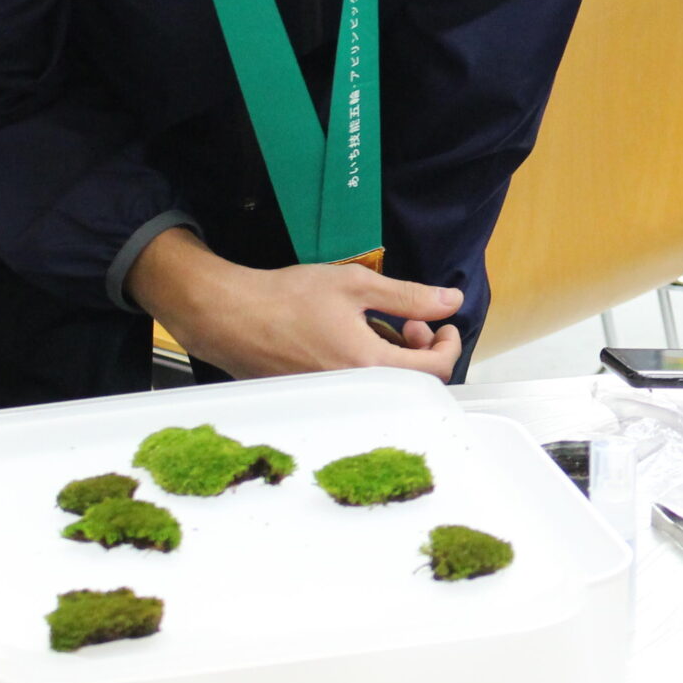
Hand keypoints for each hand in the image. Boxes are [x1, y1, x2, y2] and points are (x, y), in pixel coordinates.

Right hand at [128, 228, 464, 379]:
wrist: (230, 316)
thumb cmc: (288, 296)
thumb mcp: (356, 285)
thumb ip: (409, 296)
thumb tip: (452, 300)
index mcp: (368, 363)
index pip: (435, 369)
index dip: (448, 344)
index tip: (441, 324)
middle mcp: (354, 390)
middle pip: (413, 382)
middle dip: (421, 349)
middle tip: (407, 321)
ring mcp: (335, 397)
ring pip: (386, 384)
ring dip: (394, 357)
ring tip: (376, 325)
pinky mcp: (319, 397)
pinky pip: (360, 387)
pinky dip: (368, 365)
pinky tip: (351, 338)